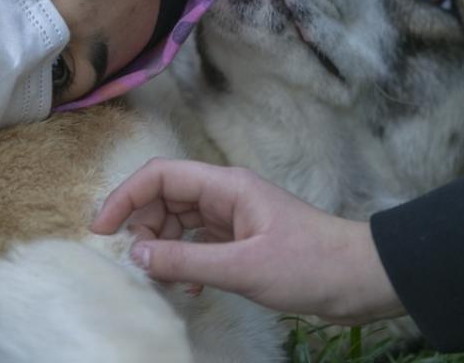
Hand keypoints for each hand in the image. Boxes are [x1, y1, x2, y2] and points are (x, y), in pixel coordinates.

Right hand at [90, 158, 404, 323]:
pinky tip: (190, 286)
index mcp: (227, 186)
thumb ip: (185, 260)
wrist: (361, 280)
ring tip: (161, 278)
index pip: (161, 176)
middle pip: (166, 197)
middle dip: (143, 226)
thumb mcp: (242, 267)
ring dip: (163, 246)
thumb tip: (136, 255)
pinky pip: (199, 243)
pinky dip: (186, 260)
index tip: (102, 231)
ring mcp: (235, 218)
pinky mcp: (244, 242)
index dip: (126, 197)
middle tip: (137, 264)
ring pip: (180, 221)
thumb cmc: (309, 265)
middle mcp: (227, 196)